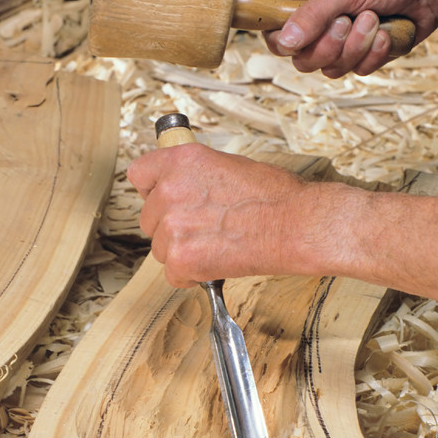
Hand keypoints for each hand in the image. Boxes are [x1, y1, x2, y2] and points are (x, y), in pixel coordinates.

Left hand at [127, 143, 437, 303]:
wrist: (298, 224)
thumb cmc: (274, 195)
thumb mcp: (226, 164)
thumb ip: (192, 174)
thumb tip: (175, 185)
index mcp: (180, 161)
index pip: (139, 176)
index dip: (155, 191)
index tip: (169, 199)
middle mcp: (170, 189)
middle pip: (149, 218)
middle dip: (172, 226)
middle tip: (206, 228)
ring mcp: (173, 225)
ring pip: (160, 248)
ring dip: (182, 252)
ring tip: (217, 244)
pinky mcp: (182, 259)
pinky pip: (173, 275)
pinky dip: (193, 276)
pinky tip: (217, 262)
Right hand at [265, 0, 437, 77]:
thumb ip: (312, 15)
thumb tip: (284, 42)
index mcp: (305, 1)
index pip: (274, 33)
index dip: (282, 44)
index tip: (299, 40)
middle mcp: (318, 25)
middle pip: (302, 60)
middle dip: (329, 46)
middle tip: (347, 22)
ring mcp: (339, 44)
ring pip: (330, 69)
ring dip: (356, 47)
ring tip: (373, 19)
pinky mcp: (360, 57)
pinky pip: (356, 72)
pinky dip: (373, 54)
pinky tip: (384, 34)